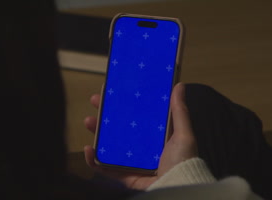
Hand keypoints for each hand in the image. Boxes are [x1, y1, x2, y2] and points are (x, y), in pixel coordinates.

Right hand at [83, 82, 197, 189]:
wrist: (178, 186)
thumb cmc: (183, 162)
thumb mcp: (183, 134)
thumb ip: (179, 111)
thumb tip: (180, 86)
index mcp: (155, 137)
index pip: (135, 116)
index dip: (124, 104)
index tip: (114, 91)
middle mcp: (141, 149)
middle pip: (118, 128)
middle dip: (105, 114)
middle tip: (95, 100)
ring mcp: (130, 162)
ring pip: (108, 145)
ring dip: (96, 132)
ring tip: (88, 120)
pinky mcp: (123, 177)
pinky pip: (104, 168)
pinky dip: (92, 160)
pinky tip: (88, 149)